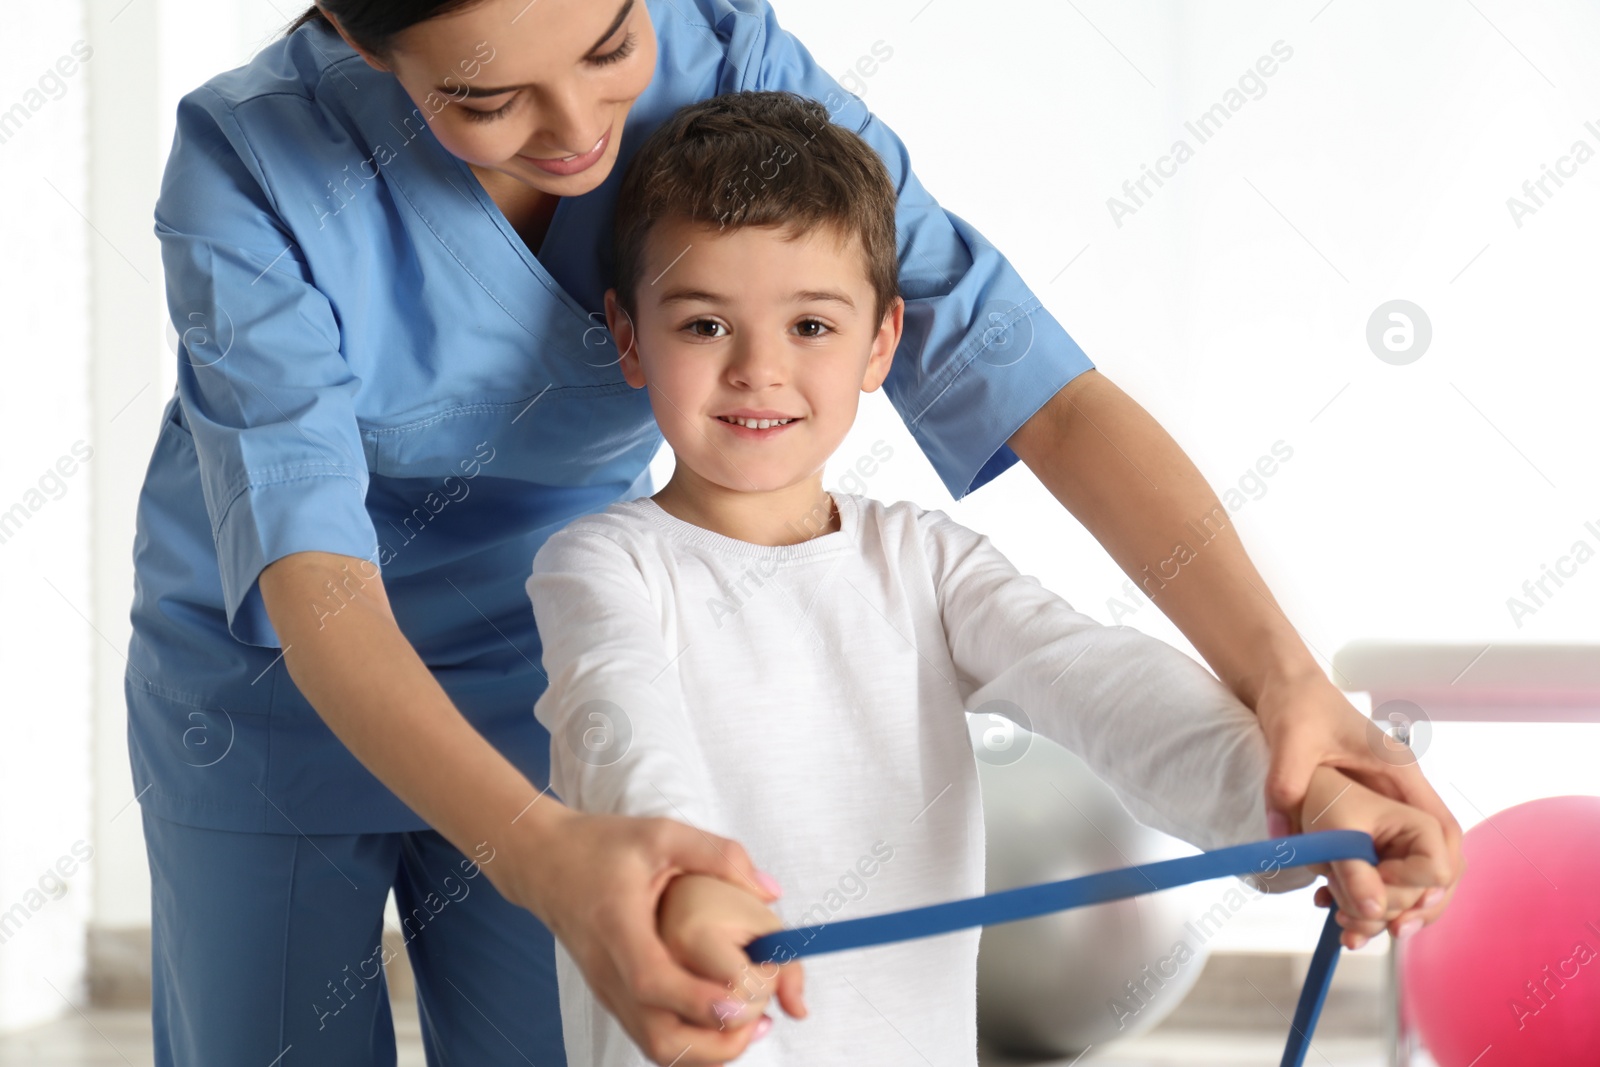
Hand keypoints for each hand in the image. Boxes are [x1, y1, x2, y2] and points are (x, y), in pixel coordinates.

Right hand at [503, 806, 785, 1066]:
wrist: (544, 862)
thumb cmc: (601, 845)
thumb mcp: (662, 833)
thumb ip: (718, 855)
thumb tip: (770, 891)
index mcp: (618, 925)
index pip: (652, 980)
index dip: (697, 999)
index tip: (741, 1002)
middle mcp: (608, 969)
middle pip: (656, 1035)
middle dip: (713, 1042)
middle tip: (759, 1018)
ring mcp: (607, 989)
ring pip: (654, 1046)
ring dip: (706, 1048)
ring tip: (750, 1023)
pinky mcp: (612, 997)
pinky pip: (649, 1036)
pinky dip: (689, 1041)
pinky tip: (721, 1018)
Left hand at [1254, 670, 1463, 941]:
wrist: (1283, 687)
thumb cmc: (1296, 705)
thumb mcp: (1290, 743)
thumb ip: (1286, 786)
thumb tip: (1283, 841)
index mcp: (1400, 774)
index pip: (1443, 830)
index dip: (1440, 872)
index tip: (1411, 901)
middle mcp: (1400, 793)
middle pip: (1436, 856)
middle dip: (1419, 898)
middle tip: (1389, 931)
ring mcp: (1383, 804)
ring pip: (1406, 863)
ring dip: (1388, 898)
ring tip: (1355, 929)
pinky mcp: (1359, 813)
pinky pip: (1374, 857)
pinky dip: (1361, 884)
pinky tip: (1330, 902)